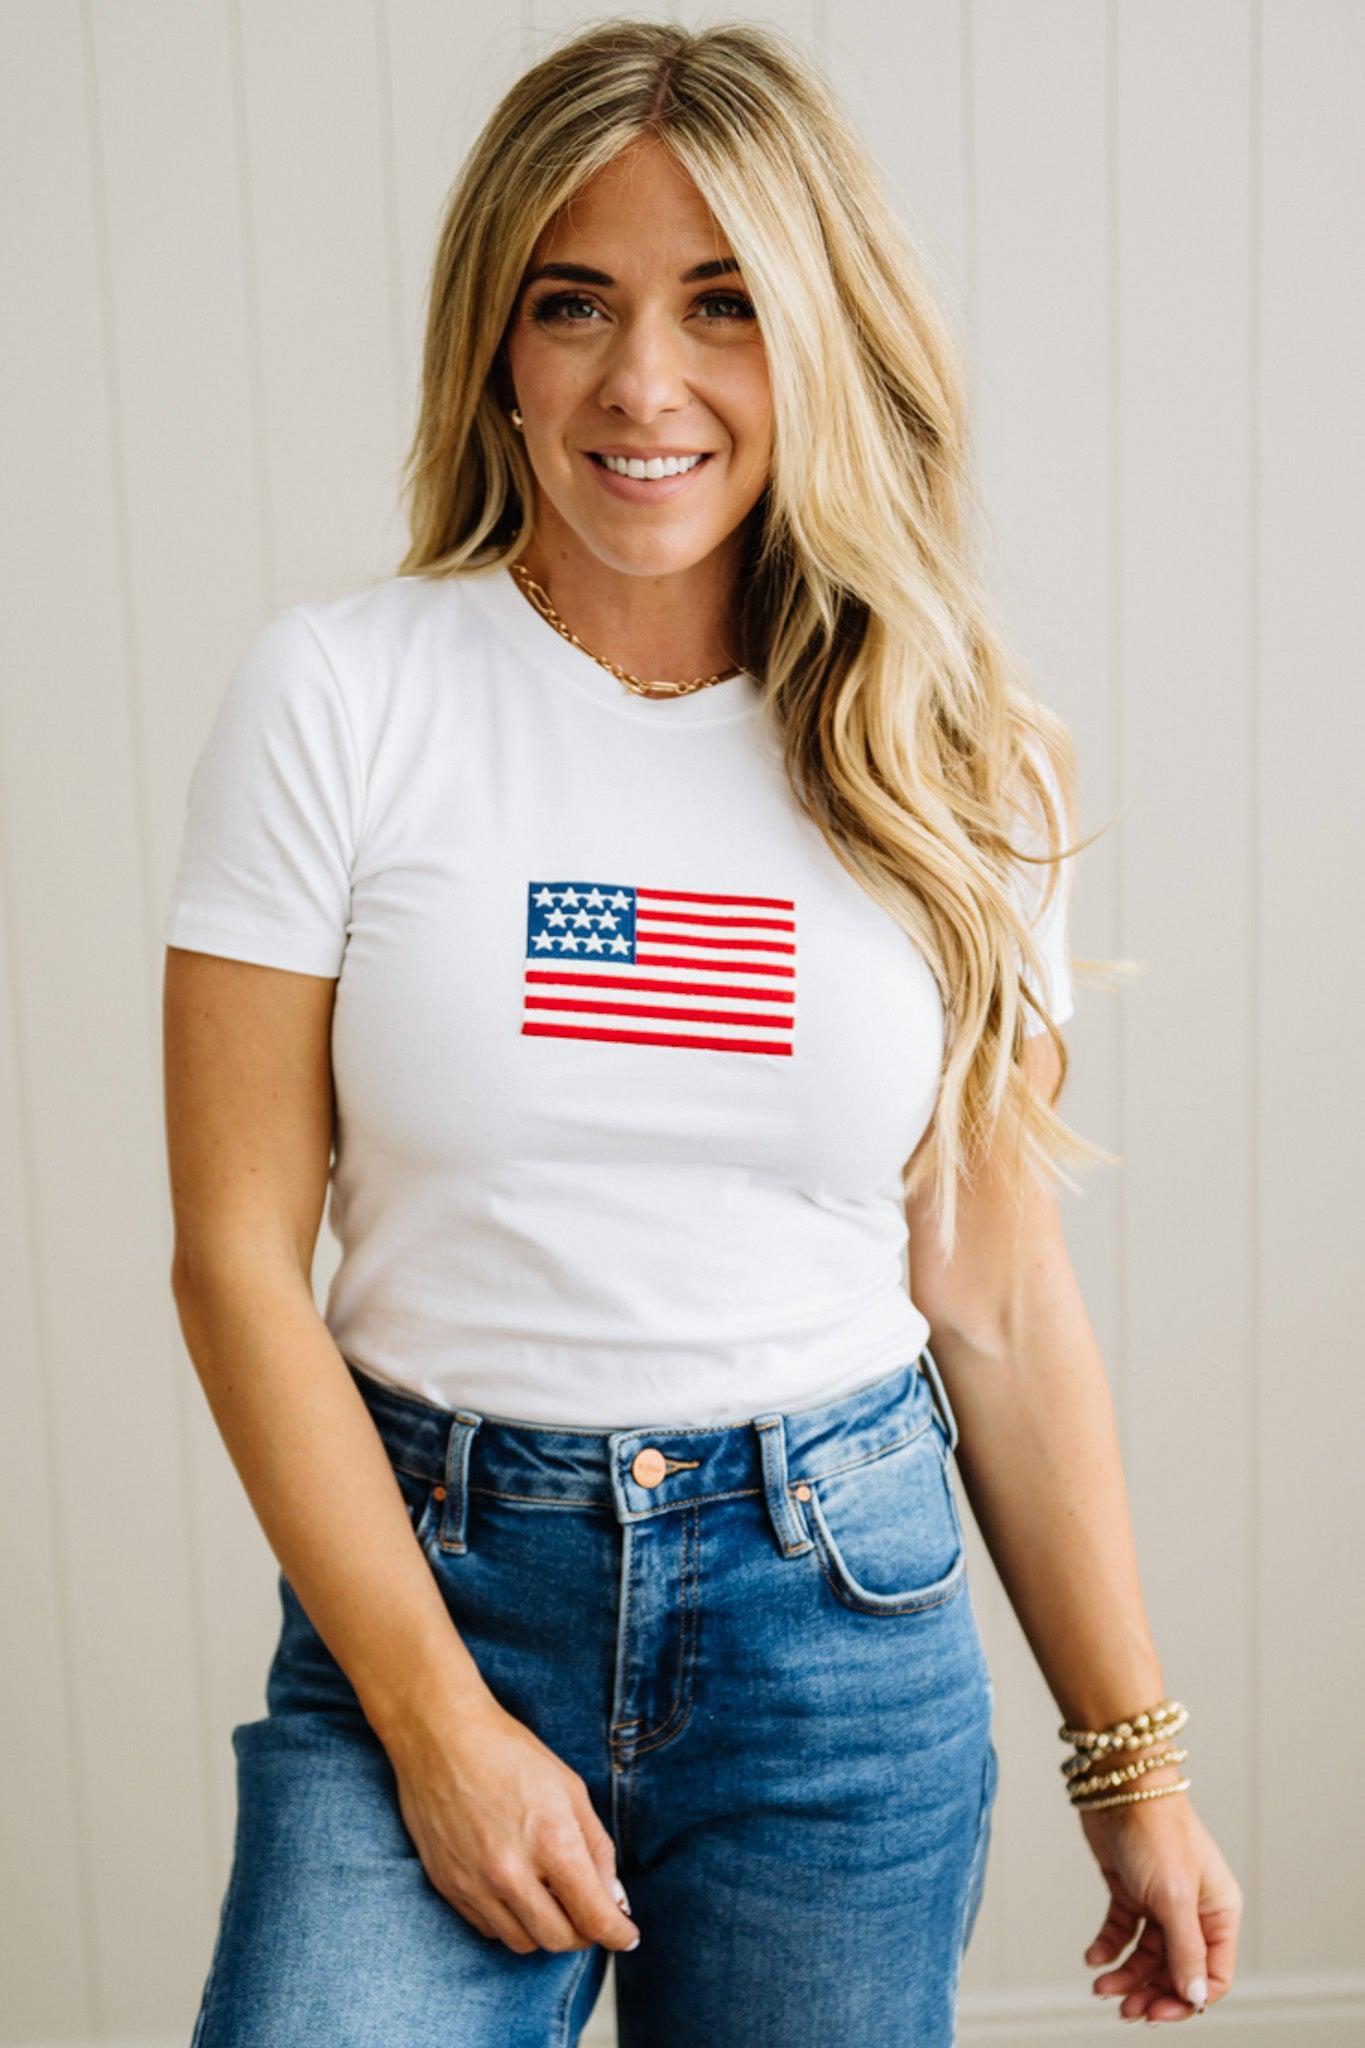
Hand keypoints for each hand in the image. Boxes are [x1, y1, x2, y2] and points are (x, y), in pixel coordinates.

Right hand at [384, 1687, 639, 1955]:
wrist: (441, 1736)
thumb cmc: (510, 1753)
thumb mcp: (570, 1789)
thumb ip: (596, 1847)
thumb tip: (611, 1897)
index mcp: (551, 1841)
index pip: (593, 1916)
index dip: (617, 1934)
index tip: (626, 1937)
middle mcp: (511, 1872)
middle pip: (559, 1940)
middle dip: (583, 1933)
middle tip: (588, 1912)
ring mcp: (475, 1884)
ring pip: (523, 1943)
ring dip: (545, 1930)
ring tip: (551, 1899)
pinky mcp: (448, 1887)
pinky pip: (488, 1929)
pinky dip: (510, 1921)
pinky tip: (516, 1891)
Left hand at [1078, 1788, 1241, 2021]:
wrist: (1119, 1783)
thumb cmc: (1156, 1830)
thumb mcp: (1174, 1897)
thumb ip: (1185, 1950)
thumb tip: (1194, 1998)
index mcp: (1218, 1911)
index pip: (1213, 1974)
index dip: (1186, 1999)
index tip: (1155, 2011)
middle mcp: (1193, 1910)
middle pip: (1177, 1969)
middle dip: (1151, 1991)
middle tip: (1125, 2009)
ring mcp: (1160, 1901)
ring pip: (1147, 1955)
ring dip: (1126, 1975)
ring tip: (1100, 1987)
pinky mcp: (1130, 1889)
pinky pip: (1123, 1932)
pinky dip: (1109, 1947)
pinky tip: (1093, 1958)